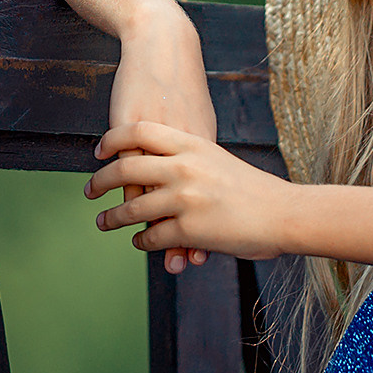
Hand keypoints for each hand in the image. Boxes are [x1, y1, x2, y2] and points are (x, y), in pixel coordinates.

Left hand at [86, 120, 291, 263]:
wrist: (283, 213)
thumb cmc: (253, 189)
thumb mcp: (216, 160)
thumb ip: (187, 159)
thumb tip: (155, 164)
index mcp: (192, 144)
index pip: (138, 131)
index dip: (112, 139)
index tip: (99, 151)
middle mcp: (184, 167)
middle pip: (125, 169)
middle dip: (100, 181)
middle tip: (89, 190)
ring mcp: (184, 199)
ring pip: (131, 209)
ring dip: (112, 218)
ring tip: (103, 221)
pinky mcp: (187, 230)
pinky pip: (150, 237)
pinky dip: (141, 241)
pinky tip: (139, 241)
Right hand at [110, 9, 217, 272]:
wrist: (161, 45)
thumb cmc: (181, 85)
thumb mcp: (200, 121)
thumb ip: (201, 154)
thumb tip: (205, 187)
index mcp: (202, 145)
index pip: (204, 199)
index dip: (204, 228)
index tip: (202, 257)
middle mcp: (182, 145)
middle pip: (180, 202)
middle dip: (178, 236)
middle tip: (174, 264)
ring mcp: (155, 137)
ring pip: (146, 189)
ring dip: (137, 218)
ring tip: (132, 240)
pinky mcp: (130, 126)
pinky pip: (124, 166)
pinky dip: (119, 187)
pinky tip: (112, 203)